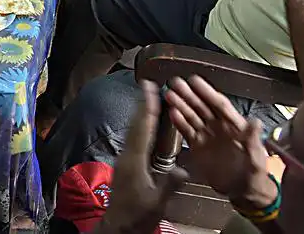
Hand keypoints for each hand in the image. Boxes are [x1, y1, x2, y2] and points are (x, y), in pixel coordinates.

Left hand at [97, 81, 187, 233]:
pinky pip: (133, 138)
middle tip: (147, 84)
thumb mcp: (156, 202)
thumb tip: (185, 170)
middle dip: (142, 104)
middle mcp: (127, 155)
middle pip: (135, 124)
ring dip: (140, 113)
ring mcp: (125, 159)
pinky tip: (145, 125)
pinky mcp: (126, 164)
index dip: (147, 107)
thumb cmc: (137, 215)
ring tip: (147, 97)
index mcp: (134, 160)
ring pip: (133, 130)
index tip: (149, 88)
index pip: (143, 129)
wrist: (118, 227)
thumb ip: (169, 185)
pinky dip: (140, 126)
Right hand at [165, 76, 277, 210]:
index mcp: (234, 125)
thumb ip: (253, 140)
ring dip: (181, 105)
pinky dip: (179, 122)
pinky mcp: (198, 146)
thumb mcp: (257, 158)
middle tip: (175, 83)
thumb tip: (255, 122)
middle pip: (202, 107)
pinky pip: (187, 131)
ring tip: (169, 94)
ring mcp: (207, 135)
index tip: (194, 81)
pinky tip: (171, 113)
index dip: (207, 92)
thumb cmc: (254, 174)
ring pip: (192, 116)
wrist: (243, 191)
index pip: (219, 104)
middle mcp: (219, 126)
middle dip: (188, 94)